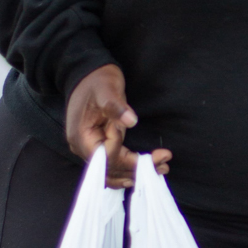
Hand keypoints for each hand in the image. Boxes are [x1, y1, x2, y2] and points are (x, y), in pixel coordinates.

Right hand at [64, 64, 171, 189]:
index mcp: (82, 135)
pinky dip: (125, 170)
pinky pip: (110, 165)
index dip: (128, 156)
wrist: (87, 74)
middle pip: (110, 169)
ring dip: (133, 172)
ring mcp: (88, 148)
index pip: (107, 157)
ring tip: (160, 169)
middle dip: (137, 169)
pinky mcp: (97, 145)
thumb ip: (115, 105)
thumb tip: (131, 120)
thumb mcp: (107, 88)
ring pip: (110, 171)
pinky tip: (140, 172)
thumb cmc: (97, 80)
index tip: (152, 150)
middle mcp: (82, 147)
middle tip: (164, 165)